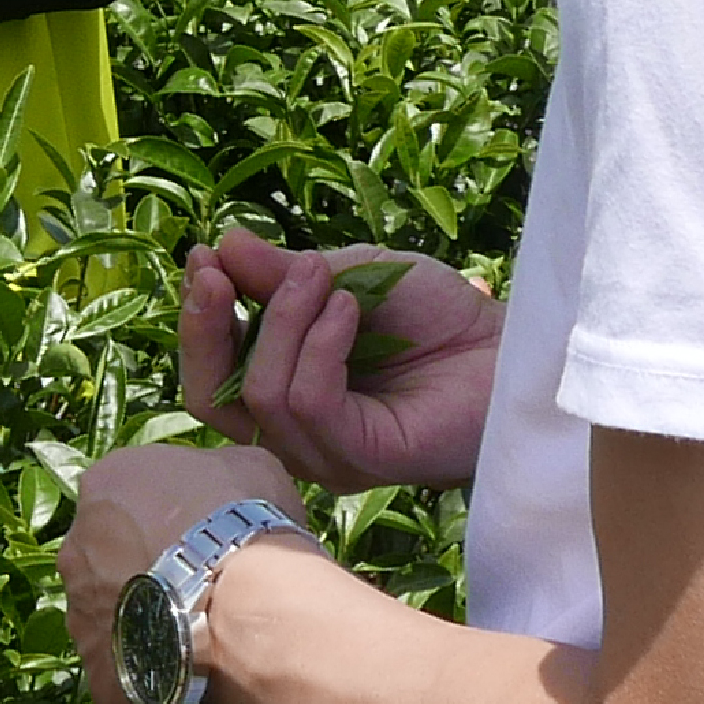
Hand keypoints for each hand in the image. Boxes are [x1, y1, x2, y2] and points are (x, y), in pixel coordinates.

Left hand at [60, 437, 314, 703]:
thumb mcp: (250, 467)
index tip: (213, 543)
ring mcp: (81, 615)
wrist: (242, 599)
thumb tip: (225, 490)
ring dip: (152, 640)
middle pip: (115, 564)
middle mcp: (77, 548)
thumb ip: (222, 474)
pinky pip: (123, 698)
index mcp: (106, 485)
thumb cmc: (245, 520)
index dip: (178, 524)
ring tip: (207, 657)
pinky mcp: (99, 678)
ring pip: (116, 629)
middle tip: (208, 599)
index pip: (135, 501)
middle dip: (155, 581)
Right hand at [183, 229, 499, 491]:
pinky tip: (349, 310)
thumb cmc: (434, 314)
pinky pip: (309, 403)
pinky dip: (319, 346)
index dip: (197, 316)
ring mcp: (325, 451)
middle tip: (215, 270)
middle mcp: (294, 428)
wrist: (506, 343)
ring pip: (260, 396)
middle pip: (209, 399)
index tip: (204, 257)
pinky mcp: (361, 458)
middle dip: (203, 330)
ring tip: (324, 277)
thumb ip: (281, 274)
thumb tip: (219, 245)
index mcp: (281, 383)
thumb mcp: (345, 276)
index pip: (210, 370)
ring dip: (284, 320)